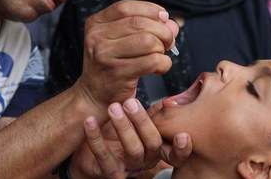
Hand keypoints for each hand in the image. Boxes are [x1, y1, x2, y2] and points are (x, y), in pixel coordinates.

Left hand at [70, 99, 191, 178]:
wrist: (88, 154)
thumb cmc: (116, 134)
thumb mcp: (138, 123)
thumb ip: (155, 114)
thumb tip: (170, 100)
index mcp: (156, 149)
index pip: (175, 154)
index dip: (182, 149)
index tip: (182, 135)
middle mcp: (145, 161)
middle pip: (153, 144)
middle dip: (142, 121)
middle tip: (130, 102)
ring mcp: (128, 168)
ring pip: (132, 150)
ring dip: (123, 127)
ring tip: (113, 108)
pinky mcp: (108, 172)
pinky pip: (103, 156)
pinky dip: (96, 137)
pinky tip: (90, 121)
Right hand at [76, 0, 178, 112]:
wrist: (94, 96)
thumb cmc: (112, 65)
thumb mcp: (121, 40)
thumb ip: (146, 27)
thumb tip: (171, 24)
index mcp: (96, 23)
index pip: (125, 7)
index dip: (149, 9)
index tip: (163, 17)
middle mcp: (97, 37)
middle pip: (140, 23)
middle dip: (162, 31)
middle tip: (168, 42)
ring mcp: (105, 55)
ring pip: (148, 41)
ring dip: (162, 48)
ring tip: (160, 55)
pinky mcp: (118, 73)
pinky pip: (152, 61)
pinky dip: (163, 64)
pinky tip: (159, 68)